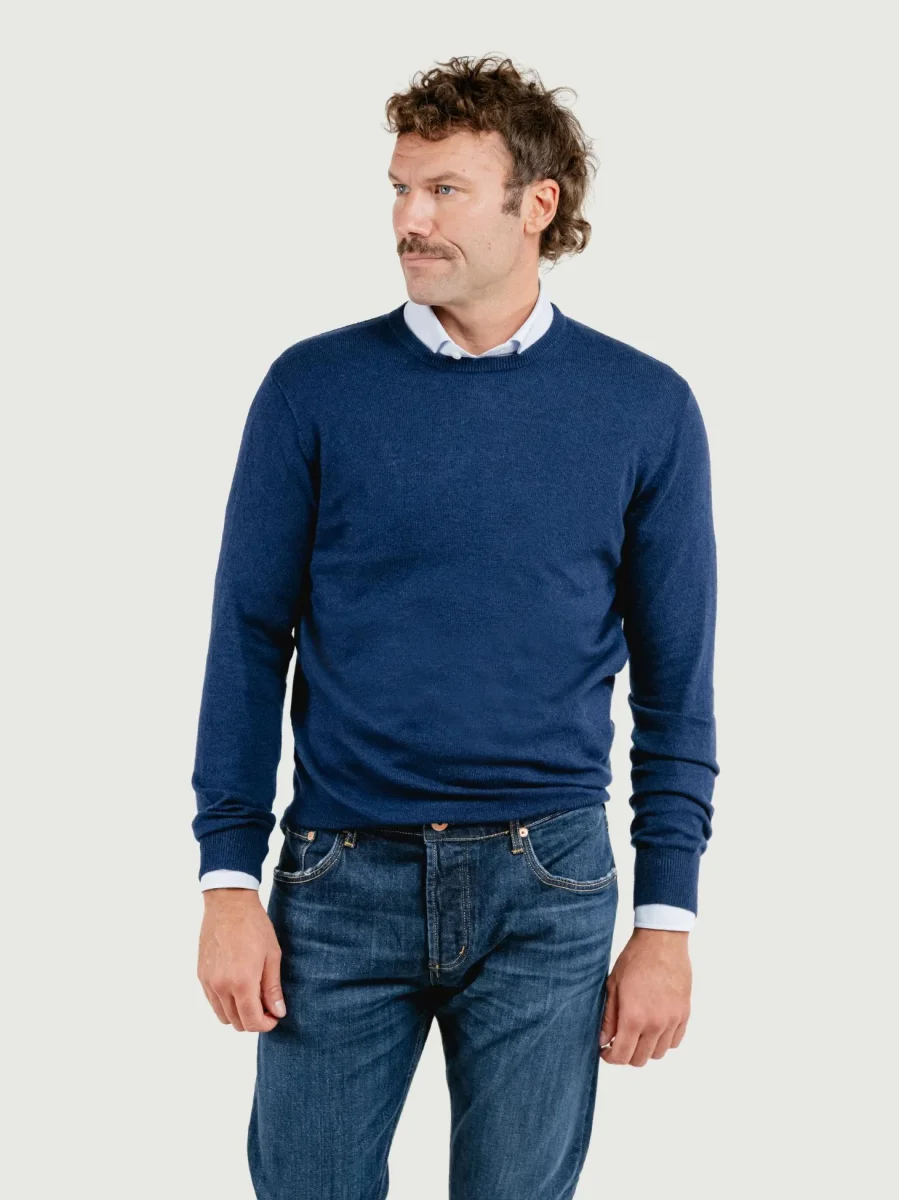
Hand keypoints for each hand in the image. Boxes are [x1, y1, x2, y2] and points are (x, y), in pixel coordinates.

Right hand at [198, 889, 285, 1031]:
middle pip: (236, 1022)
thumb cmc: (254, 926)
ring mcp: (208, 982)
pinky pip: (212, 1001)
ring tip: (252, 995)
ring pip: (222, 1015)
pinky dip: (225, 1003)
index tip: (274, 1016)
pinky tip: (238, 986)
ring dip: (238, 1014)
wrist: (229, 903)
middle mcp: (221, 986)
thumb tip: (278, 1012)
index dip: (266, 1024)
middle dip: (253, 1020)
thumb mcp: (272, 955)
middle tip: (266, 1005)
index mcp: (242, 982)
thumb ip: (273, 988)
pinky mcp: (201, 975)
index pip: (252, 1021)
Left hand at [599, 928, 690, 1065]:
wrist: (662, 941)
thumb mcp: (613, 985)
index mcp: (634, 1017)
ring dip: (645, 1049)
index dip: (610, 1058)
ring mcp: (672, 1020)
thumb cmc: (635, 959)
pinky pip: (674, 1041)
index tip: (604, 1052)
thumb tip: (602, 1040)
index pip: (622, 1055)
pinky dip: (663, 1041)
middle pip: (640, 1059)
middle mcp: (655, 1024)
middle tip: (618, 1042)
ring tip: (636, 1034)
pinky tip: (653, 1028)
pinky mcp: (684, 1014)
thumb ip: (608, 1017)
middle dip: (626, 1055)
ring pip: (658, 1054)